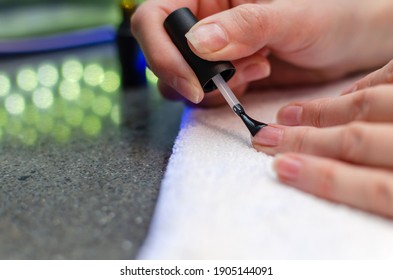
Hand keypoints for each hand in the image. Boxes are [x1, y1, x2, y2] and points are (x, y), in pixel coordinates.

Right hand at [131, 0, 392, 105]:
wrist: (345, 44)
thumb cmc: (327, 16)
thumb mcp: (289, 16)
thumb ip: (244, 26)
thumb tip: (197, 43)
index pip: (155, 18)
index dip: (162, 53)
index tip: (194, 84)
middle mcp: (203, 20)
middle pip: (163, 54)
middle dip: (195, 76)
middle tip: (238, 73)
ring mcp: (210, 50)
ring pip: (181, 79)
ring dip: (215, 87)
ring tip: (258, 68)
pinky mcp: (223, 73)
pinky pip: (204, 94)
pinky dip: (226, 95)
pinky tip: (257, 74)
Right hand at [252, 60, 392, 217]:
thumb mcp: (392, 222)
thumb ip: (375, 194)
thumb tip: (356, 237)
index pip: (376, 189)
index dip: (325, 180)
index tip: (284, 169)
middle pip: (359, 142)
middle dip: (306, 141)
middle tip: (266, 139)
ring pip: (373, 104)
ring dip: (325, 111)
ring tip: (289, 115)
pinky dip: (365, 86)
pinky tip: (344, 95)